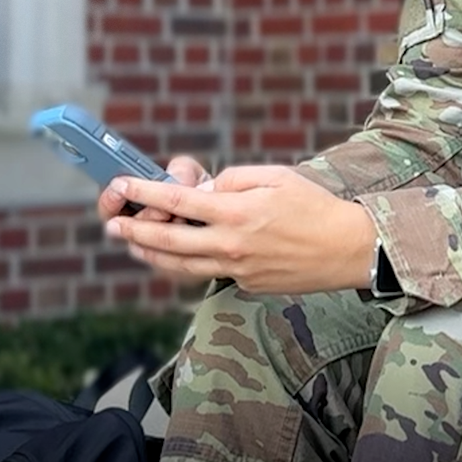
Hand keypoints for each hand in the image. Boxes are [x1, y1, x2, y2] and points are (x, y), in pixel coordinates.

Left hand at [102, 162, 379, 294]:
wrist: (349, 249)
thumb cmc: (314, 206)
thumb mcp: (275, 176)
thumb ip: (234, 179)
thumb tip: (207, 190)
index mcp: (236, 213)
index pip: (177, 202)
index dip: (144, 193)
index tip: (121, 185)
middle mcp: (231, 246)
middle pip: (168, 242)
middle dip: (134, 233)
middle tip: (111, 226)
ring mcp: (238, 270)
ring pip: (181, 266)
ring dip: (151, 255)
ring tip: (132, 245)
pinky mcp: (247, 285)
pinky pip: (208, 273)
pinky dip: (186, 264)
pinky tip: (174, 255)